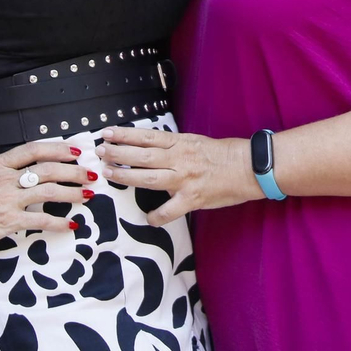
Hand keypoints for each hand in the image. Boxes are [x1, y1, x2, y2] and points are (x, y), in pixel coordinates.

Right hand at [0, 140, 94, 253]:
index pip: (34, 150)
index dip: (58, 148)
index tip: (75, 150)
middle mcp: (8, 179)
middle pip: (49, 169)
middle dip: (74, 171)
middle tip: (90, 174)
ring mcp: (10, 200)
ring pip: (50, 192)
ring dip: (73, 193)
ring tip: (89, 195)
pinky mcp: (10, 222)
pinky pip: (41, 221)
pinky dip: (59, 223)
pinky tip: (73, 225)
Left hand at [96, 126, 262, 225]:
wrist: (249, 168)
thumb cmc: (224, 154)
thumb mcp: (196, 142)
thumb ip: (174, 146)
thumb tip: (151, 146)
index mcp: (181, 143)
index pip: (148, 136)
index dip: (126, 134)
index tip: (108, 132)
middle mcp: (180, 159)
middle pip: (143, 155)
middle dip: (119, 153)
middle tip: (101, 152)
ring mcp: (185, 180)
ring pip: (149, 178)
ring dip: (126, 175)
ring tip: (109, 173)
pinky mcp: (192, 199)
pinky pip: (169, 211)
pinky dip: (157, 216)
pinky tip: (148, 218)